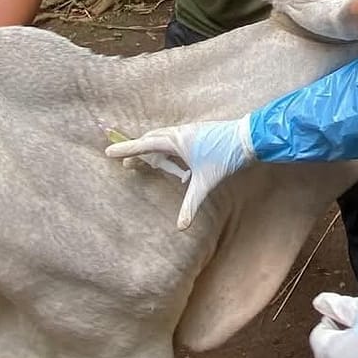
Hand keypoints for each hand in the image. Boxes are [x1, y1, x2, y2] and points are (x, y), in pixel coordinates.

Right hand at [106, 116, 254, 228]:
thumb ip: (191, 204)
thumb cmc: (226, 156)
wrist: (249, 138)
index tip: (108, 151)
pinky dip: (167, 149)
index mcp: (176, 140)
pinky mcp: (198, 133)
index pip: (144, 144)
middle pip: (151, 140)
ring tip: (148, 164)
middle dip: (138, 152)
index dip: (125, 149)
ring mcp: (190, 131)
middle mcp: (180, 132)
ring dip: (154, 150)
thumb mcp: (205, 183)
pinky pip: (175, 139)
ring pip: (163, 139)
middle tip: (128, 166)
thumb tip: (181, 226)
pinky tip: (174, 162)